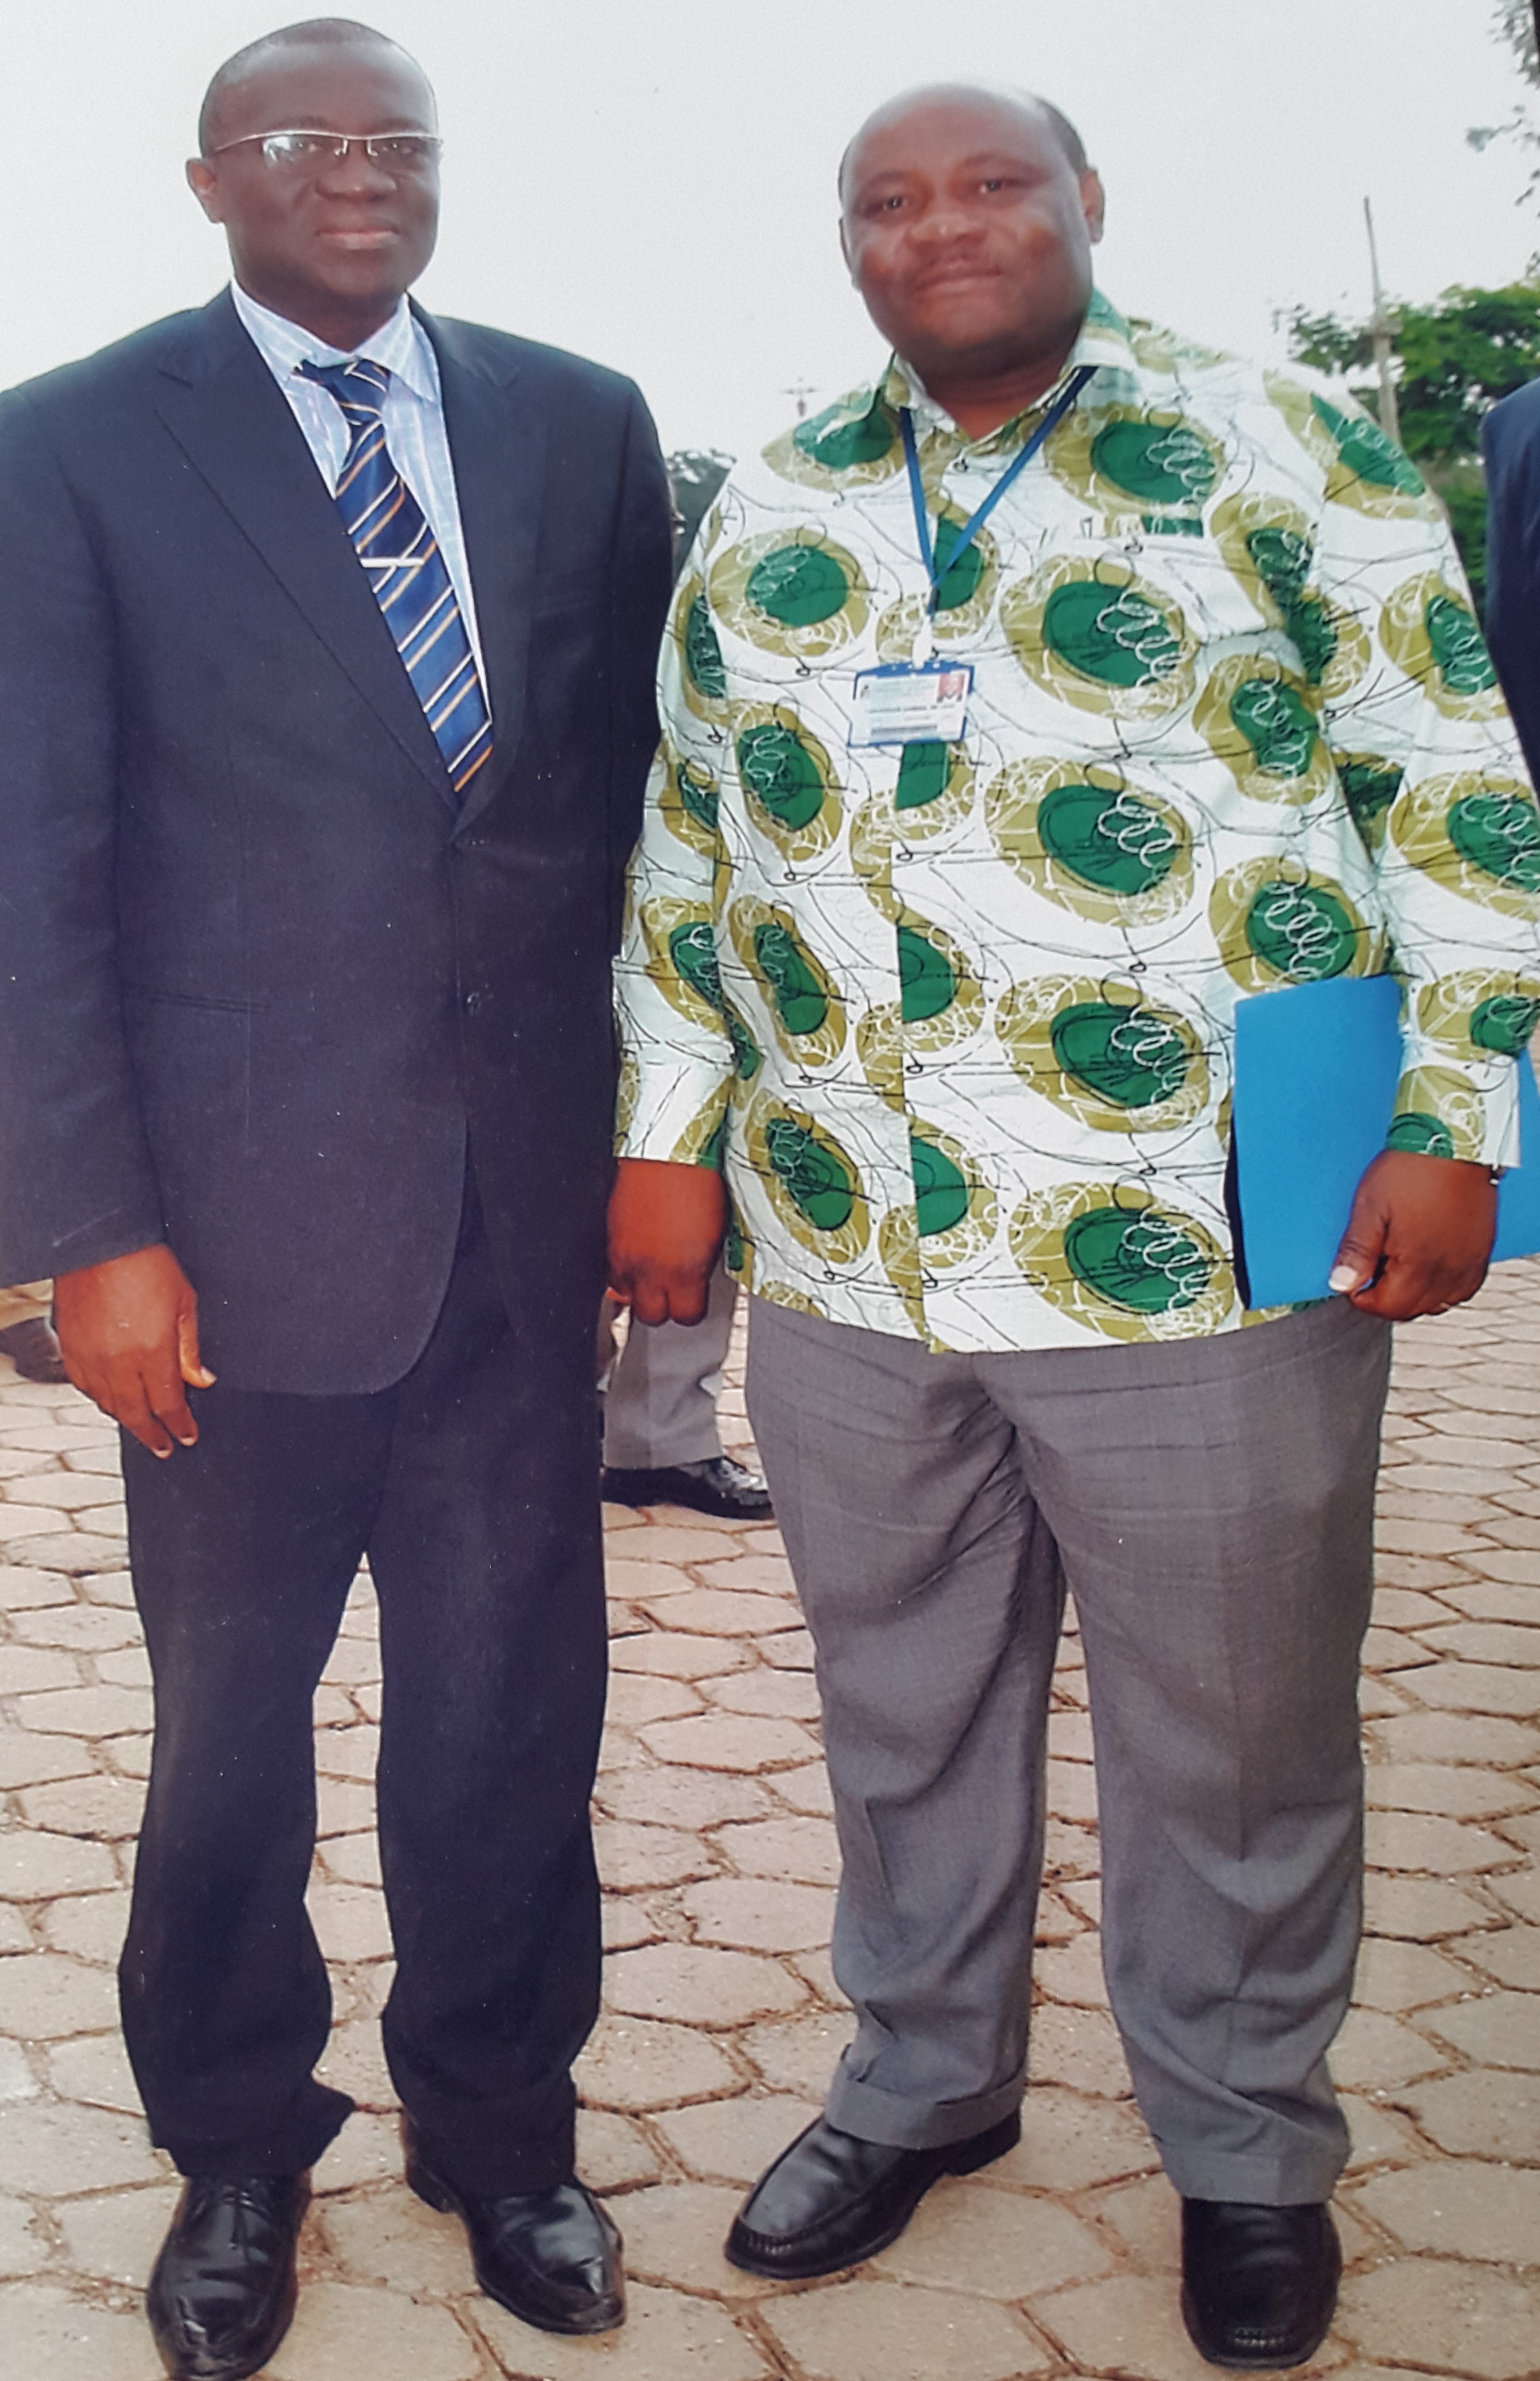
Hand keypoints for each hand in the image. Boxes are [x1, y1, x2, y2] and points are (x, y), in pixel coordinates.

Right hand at [53, 1245, 214, 1455]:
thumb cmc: (146, 1265)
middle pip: (136, 1414)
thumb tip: (201, 1380)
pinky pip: (84, 1386)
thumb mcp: (184, 1303)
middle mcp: (119, 1362)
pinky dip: (100, 1398)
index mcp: (152, 1352)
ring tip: (141, 1426)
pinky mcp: (70, 1348)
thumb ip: (190, 1348)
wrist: (100, 1242)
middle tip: (164, 1447)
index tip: (187, 1437)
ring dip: (127, 1418)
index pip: (169, 1404)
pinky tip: (111, 1399)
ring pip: (108, 1404)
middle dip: (153, 1435)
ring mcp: (90, 1357)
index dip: (180, 1425)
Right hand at [607, 1157, 726, 1325]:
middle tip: (672, 1290)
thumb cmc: (697, 1179)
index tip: (694, 1299)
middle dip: (662, 1306)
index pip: (687, 1316)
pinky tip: (635, 1253)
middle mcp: (651, 1270)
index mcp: (685, 1271)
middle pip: (651, 1315)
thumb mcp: (715, 1231)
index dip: (691, 1309)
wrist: (665, 1148)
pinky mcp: (607, 1239)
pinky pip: (609, 1271)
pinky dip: (620, 1270)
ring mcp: (624, 1256)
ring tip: (651, 1271)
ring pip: (624, 1296)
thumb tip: (695, 1280)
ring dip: (638, 1289)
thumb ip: (701, 1265)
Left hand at [1329, 1149, 1497, 1319]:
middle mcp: (1448, 1271)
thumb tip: (1341, 1284)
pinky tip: (1429, 1265)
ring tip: (1399, 1264)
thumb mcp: (1370, 1207)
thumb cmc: (1412, 1167)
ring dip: (1415, 1294)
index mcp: (1417, 1264)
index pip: (1386, 1306)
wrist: (1453, 1142)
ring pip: (1438, 1303)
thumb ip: (1356, 1251)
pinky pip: (1463, 1288)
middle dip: (1386, 1297)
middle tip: (1373, 1268)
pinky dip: (1444, 1286)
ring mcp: (1468, 1263)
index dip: (1362, 1296)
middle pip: (1411, 1309)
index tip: (1353, 1277)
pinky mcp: (1481, 1252)